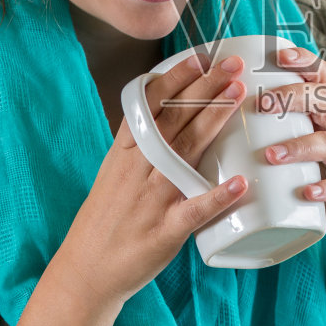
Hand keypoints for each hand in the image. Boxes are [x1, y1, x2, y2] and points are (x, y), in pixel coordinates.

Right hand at [57, 52, 251, 307]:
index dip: (176, 78)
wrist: (87, 270)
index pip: (149, 104)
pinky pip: (194, 210)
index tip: (200, 56)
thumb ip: (143, 144)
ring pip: (185, 152)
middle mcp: (137, 169)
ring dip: (213, 122)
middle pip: (174, 119)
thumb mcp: (116, 171)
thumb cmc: (107, 217)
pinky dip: (216, 196)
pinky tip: (239, 182)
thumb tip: (174, 113)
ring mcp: (151, 199)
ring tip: (238, 96)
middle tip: (233, 64)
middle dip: (205, 88)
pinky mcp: (165, 230)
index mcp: (125, 152)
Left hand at [258, 46, 325, 266]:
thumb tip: (220, 149)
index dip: (303, 62)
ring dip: (300, 146)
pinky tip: (309, 192)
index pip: (320, 80)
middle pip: (322, 102)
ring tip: (272, 156)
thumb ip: (276, 151)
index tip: (278, 56)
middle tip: (260, 105)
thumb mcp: (310, 162)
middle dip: (292, 97)